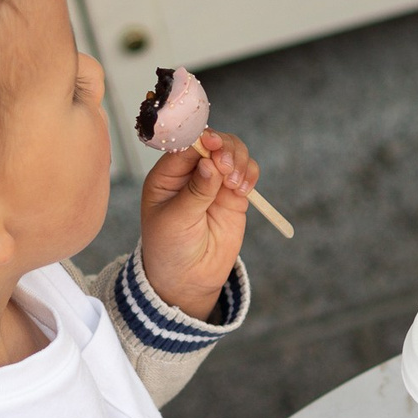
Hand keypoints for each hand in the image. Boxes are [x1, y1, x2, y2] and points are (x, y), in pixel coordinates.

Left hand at [139, 129, 256, 317]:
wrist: (189, 278)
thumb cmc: (170, 249)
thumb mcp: (175, 221)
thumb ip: (194, 192)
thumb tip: (209, 164)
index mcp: (167, 175)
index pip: (185, 145)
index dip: (201, 139)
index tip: (212, 143)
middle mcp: (191, 173)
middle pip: (214, 142)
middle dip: (225, 149)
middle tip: (227, 168)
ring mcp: (215, 182)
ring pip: (234, 153)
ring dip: (240, 161)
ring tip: (236, 185)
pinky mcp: (234, 195)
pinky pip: (247, 172)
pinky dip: (250, 175)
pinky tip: (244, 190)